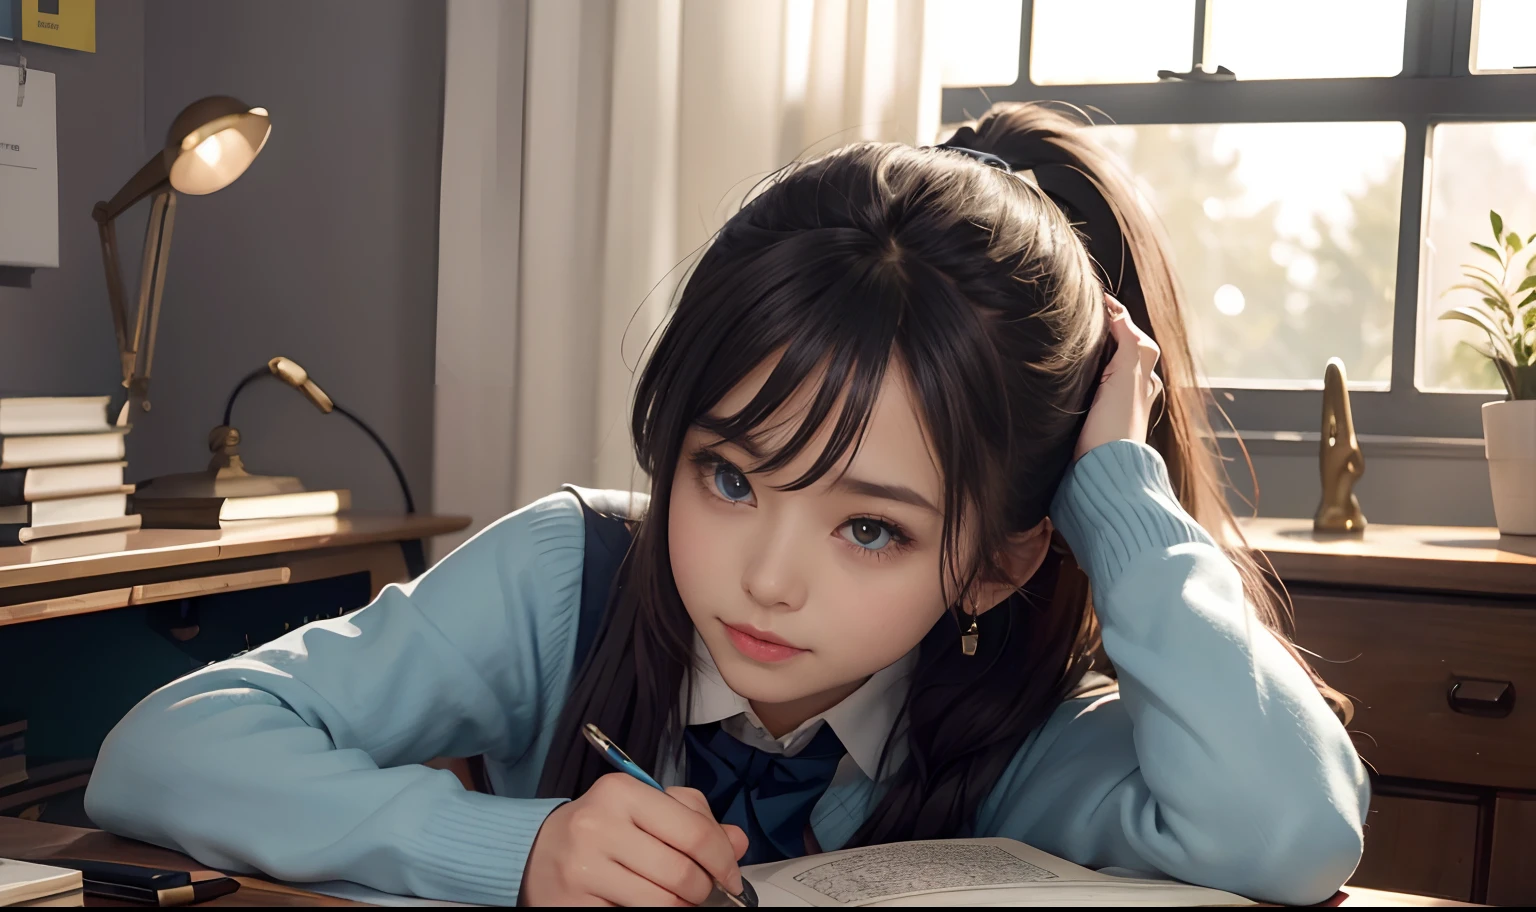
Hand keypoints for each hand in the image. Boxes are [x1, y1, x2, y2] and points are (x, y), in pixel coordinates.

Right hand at [522, 773, 749, 905]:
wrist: (534, 853)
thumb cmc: (600, 828)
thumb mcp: (644, 808)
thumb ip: (693, 820)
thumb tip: (737, 842)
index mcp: (622, 792)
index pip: (696, 833)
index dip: (724, 862)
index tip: (731, 877)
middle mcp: (599, 826)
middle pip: (683, 874)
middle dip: (704, 890)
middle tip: (704, 892)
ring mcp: (584, 869)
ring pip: (664, 904)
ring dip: (682, 908)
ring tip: (678, 899)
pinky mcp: (575, 905)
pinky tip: (645, 904)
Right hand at [1074, 294, 1163, 461]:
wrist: (1103, 468)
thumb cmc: (1116, 425)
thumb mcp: (1127, 375)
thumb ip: (1128, 342)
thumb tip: (1118, 313)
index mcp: (1144, 372)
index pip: (1129, 331)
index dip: (1112, 313)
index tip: (1093, 297)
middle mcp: (1135, 385)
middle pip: (1121, 346)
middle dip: (1104, 330)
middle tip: (1080, 313)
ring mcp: (1117, 402)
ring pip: (1108, 365)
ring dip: (1093, 351)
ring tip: (1072, 339)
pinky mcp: (1100, 416)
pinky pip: (1095, 383)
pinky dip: (1086, 371)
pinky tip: (1071, 374)